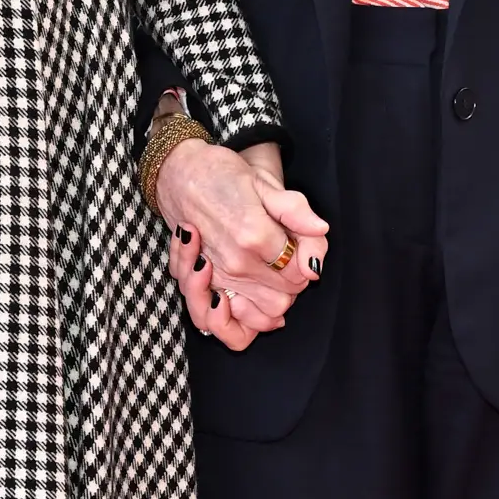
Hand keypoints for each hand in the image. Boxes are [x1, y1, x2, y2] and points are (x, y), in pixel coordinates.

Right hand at [156, 132, 327, 352]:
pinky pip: (227, 323)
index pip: (302, 273)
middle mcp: (236, 263)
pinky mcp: (201, 285)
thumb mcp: (263, 183)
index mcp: (255, 236)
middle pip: (287, 297)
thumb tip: (320, 231)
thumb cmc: (221, 175)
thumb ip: (295, 210)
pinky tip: (244, 300)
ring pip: (266, 315)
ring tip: (266, 277)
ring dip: (271, 301)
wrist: (178, 174)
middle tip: (283, 257)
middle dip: (292, 282)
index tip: (298, 244)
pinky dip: (243, 318)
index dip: (306, 261)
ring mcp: (217, 278)